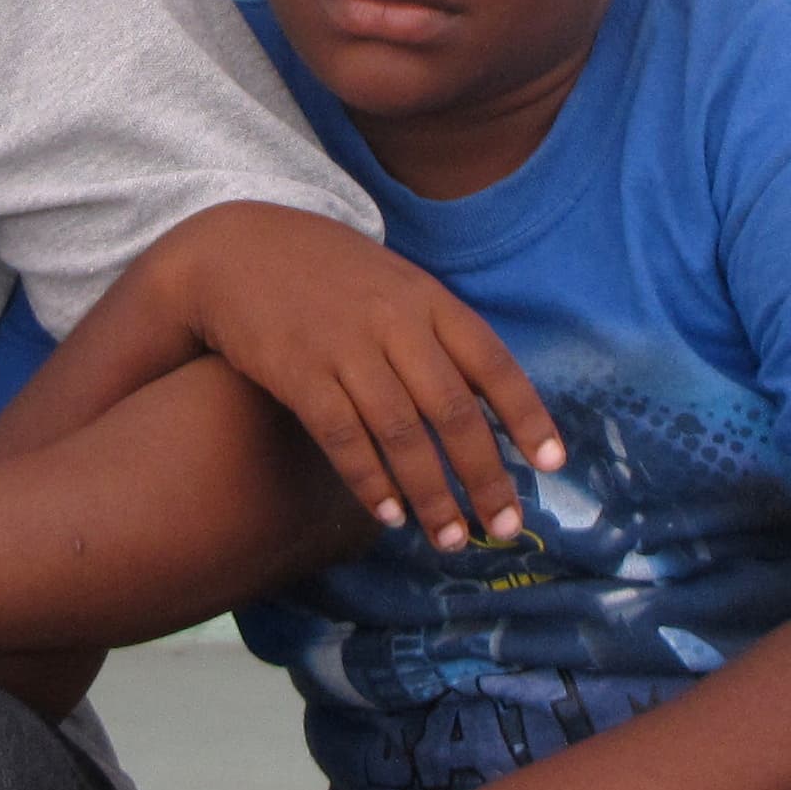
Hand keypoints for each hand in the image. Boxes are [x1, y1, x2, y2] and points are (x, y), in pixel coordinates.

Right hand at [168, 205, 563, 550]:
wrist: (237, 250)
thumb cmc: (328, 276)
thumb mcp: (394, 284)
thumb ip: (438, 334)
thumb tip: (490, 404)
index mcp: (428, 299)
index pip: (493, 363)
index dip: (527, 416)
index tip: (554, 466)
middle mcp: (394, 322)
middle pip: (453, 410)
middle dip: (484, 476)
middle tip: (503, 528)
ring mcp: (345, 346)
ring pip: (402, 433)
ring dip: (431, 494)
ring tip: (449, 539)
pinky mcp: (298, 371)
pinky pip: (343, 437)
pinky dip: (370, 480)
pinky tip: (388, 514)